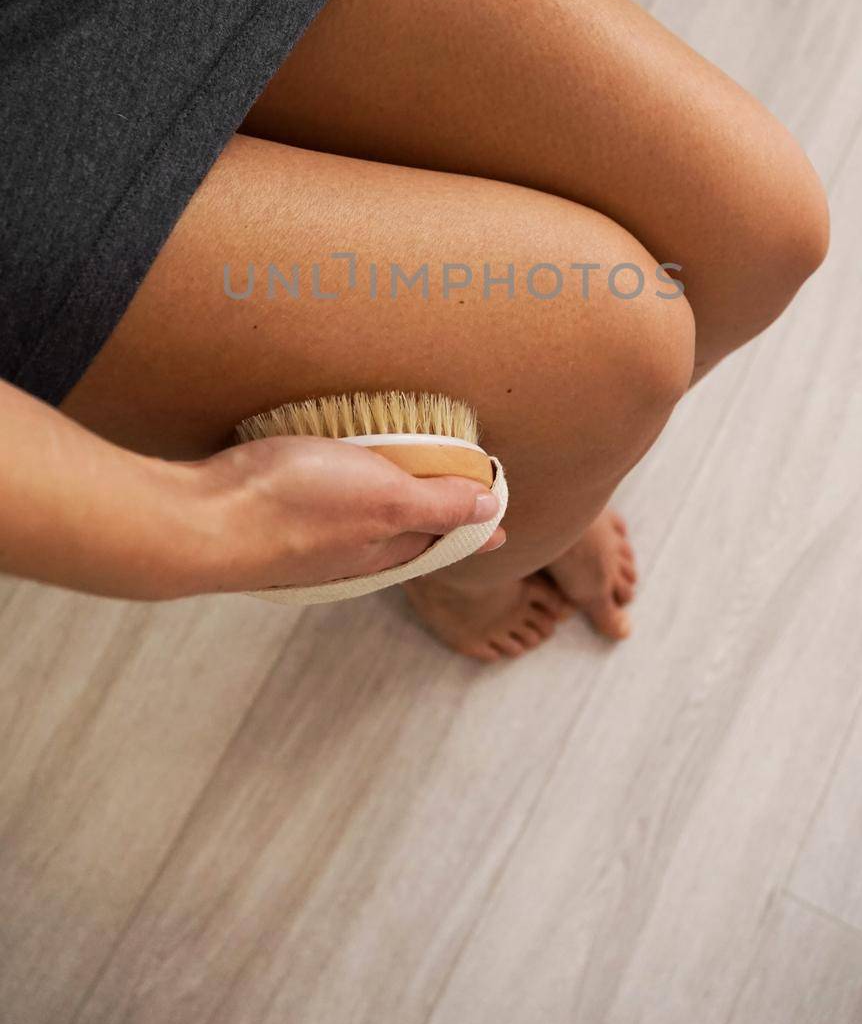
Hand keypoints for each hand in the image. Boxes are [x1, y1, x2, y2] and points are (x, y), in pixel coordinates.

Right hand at [171, 433, 506, 596]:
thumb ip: (435, 503)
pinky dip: (342, 491)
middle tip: (458, 494)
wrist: (199, 524)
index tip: (500, 518)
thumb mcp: (381, 496)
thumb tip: (490, 512)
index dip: (473, 523)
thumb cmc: (291, 508)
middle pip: (406, 534)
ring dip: (387, 503)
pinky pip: (323, 506)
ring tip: (402, 478)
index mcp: (385, 548)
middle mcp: (349, 552)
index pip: (445, 537)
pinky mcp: (272, 518)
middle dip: (435, 517)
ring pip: (362, 522)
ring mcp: (308, 539)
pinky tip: (329, 472)